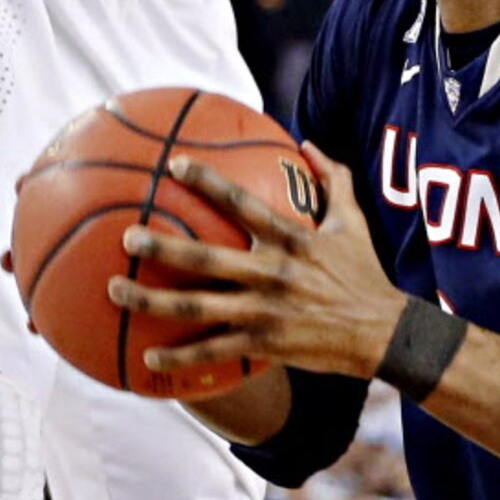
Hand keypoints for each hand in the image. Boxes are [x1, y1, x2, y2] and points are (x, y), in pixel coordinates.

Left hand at [107, 146, 405, 380]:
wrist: (384, 332)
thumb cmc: (364, 271)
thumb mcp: (352, 220)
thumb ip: (331, 178)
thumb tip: (308, 142)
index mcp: (288, 239)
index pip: (240, 204)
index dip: (207, 182)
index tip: (175, 165)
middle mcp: (269, 274)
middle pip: (205, 260)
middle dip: (162, 248)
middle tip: (126, 236)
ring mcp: (263, 313)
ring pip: (198, 308)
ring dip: (152, 301)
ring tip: (115, 290)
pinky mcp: (262, 345)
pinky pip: (213, 352)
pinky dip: (180, 356)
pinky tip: (146, 357)